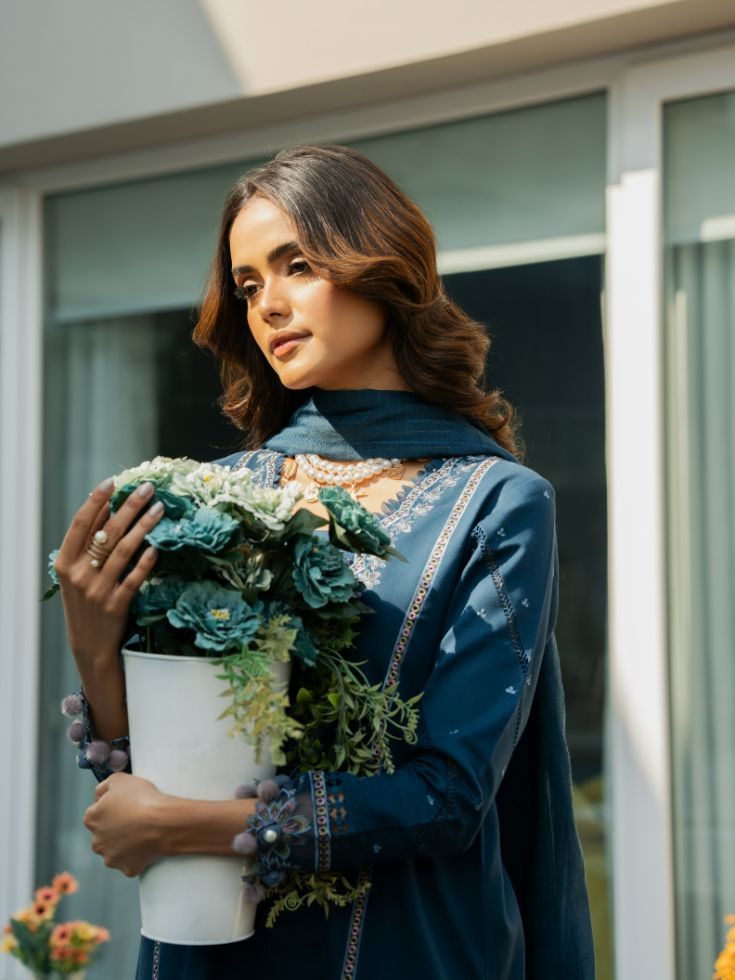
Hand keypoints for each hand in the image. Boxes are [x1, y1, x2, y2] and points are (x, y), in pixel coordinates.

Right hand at [53, 478, 164, 672]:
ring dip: (144, 526)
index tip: (112, 481)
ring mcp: (97, 591)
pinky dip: (146, 560)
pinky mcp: (116, 605)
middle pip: (106, 532)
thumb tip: (107, 506)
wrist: (89, 645)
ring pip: (123, 550)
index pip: (80, 524)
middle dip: (129, 506)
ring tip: (159, 509)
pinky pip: (135, 577)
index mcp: (64, 562)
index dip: (96, 500)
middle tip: (148, 489)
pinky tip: (158, 546)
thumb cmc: (85, 601)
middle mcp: (78, 574)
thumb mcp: (76, 573)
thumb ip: (88, 543)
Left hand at [83, 773, 165, 876]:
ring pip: (116, 850)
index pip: (96, 812)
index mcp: (92, 819)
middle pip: (104, 834)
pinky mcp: (127, 868)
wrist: (161, 822)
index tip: (125, 804)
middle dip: (116, 828)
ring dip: (125, 844)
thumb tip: (99, 794)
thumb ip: (103, 786)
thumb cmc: (142, 798)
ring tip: (143, 831)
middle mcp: (97, 841)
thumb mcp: (119, 779)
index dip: (112, 807)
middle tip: (134, 818)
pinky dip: (138, 856)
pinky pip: (131, 862)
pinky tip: (148, 844)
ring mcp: (112, 858)